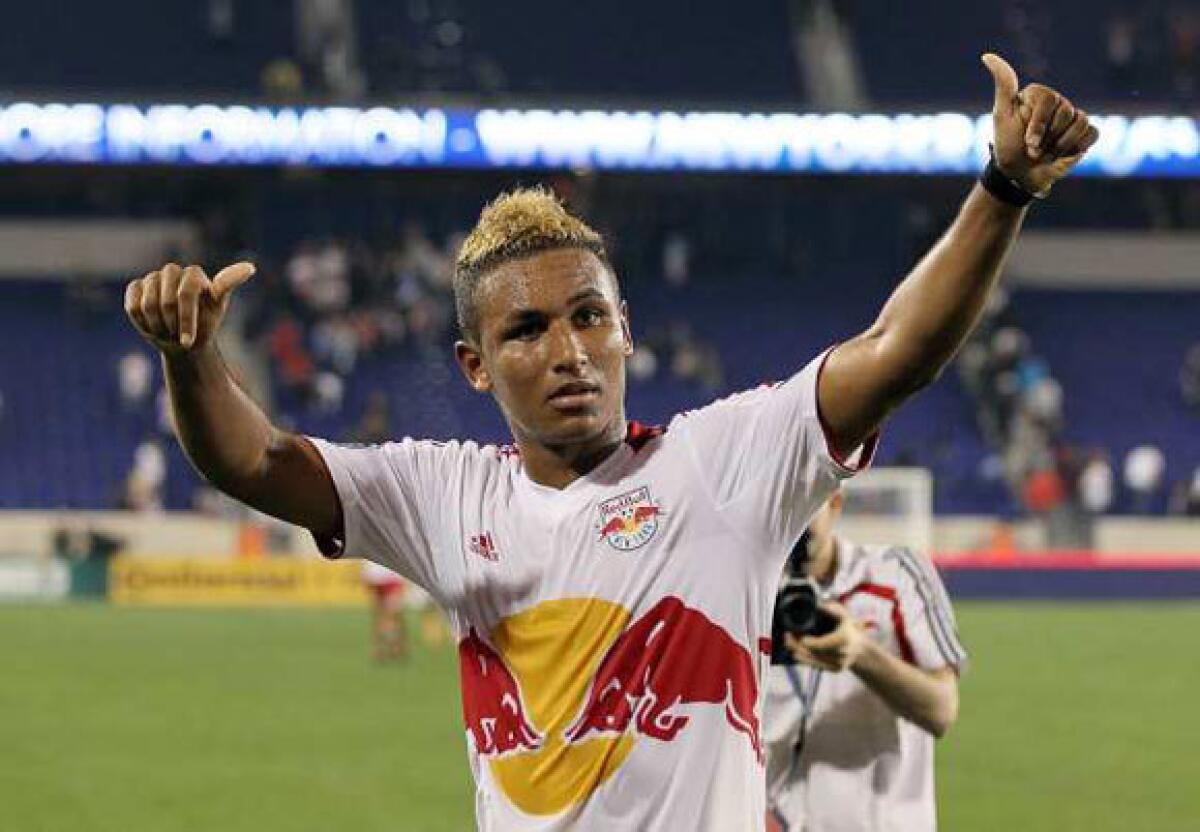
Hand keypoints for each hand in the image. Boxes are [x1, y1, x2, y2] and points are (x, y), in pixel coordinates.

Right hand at [124, 262, 255, 353]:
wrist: (184, 339)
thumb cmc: (205, 322)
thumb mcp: (218, 306)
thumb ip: (227, 284)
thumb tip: (251, 266)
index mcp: (194, 274)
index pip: (187, 293)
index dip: (187, 319)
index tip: (190, 340)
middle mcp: (172, 272)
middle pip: (167, 302)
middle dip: (174, 326)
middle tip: (181, 336)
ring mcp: (152, 279)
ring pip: (148, 305)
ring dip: (159, 326)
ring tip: (169, 331)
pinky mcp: (136, 287)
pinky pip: (133, 305)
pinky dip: (143, 321)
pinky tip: (153, 324)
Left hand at [784, 601, 865, 672]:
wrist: (860, 648)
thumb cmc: (848, 627)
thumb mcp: (843, 614)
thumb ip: (831, 609)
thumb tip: (817, 604)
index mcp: (845, 638)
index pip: (825, 644)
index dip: (812, 643)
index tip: (802, 638)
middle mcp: (843, 653)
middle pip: (816, 652)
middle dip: (799, 645)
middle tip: (787, 636)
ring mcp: (840, 664)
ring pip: (814, 660)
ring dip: (798, 651)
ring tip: (788, 642)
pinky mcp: (835, 669)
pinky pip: (816, 665)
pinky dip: (804, 658)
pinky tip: (795, 651)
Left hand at [982, 52, 1099, 196]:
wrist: (1019, 176)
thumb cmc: (1008, 146)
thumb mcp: (1002, 116)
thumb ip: (1003, 86)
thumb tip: (987, 55)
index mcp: (1038, 95)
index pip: (1048, 99)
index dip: (1039, 124)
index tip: (1027, 142)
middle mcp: (1057, 103)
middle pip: (1066, 111)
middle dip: (1048, 138)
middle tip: (1034, 151)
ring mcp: (1072, 118)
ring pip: (1081, 122)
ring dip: (1060, 145)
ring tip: (1046, 154)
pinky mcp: (1084, 133)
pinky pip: (1092, 133)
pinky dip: (1077, 146)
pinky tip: (1064, 153)